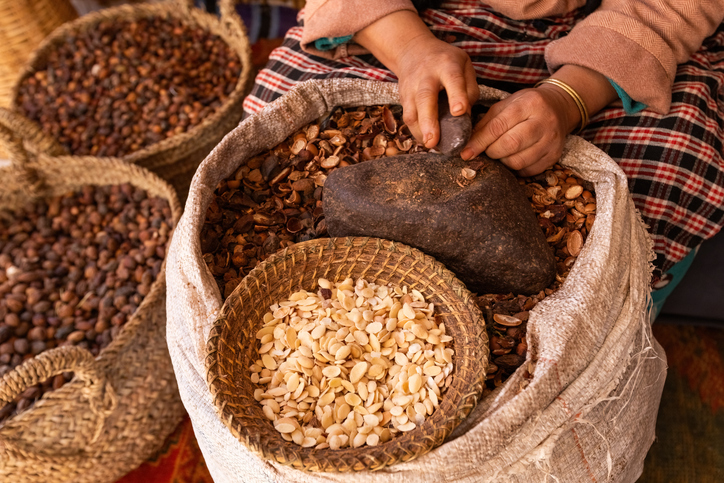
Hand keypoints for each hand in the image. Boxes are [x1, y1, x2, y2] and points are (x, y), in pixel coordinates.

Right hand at [354, 10, 477, 148]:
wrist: (412, 50)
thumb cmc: (445, 61)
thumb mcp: (464, 64)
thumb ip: (470, 88)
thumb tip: (466, 114)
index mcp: (447, 65)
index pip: (452, 79)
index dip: (456, 95)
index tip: (459, 111)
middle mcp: (426, 76)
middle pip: (425, 98)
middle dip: (429, 121)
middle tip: (433, 141)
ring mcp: (411, 87)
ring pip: (411, 111)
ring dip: (419, 131)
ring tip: (430, 145)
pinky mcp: (403, 98)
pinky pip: (407, 117)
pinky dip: (416, 131)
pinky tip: (425, 141)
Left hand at [460, 85, 579, 176]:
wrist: (558, 108)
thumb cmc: (525, 106)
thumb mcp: (505, 105)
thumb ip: (486, 124)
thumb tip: (467, 145)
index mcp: (528, 104)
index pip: (498, 126)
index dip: (479, 142)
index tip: (466, 153)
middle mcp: (544, 121)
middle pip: (510, 145)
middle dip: (492, 152)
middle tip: (487, 150)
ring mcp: (552, 140)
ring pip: (518, 161)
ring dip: (503, 161)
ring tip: (501, 153)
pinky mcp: (554, 156)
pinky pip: (528, 171)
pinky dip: (516, 168)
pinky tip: (513, 158)